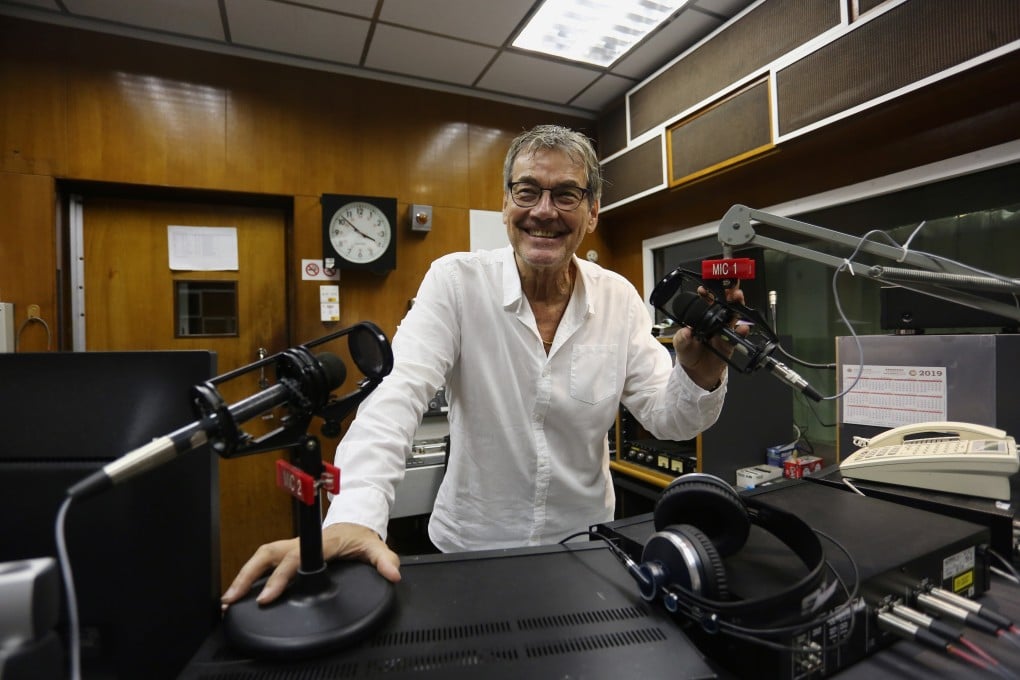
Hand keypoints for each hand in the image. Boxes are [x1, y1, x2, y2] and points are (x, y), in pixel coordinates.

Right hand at [220, 522, 400, 607]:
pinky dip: (249, 575)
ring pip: (261, 556)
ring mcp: (291, 546)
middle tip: (233, 598)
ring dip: (244, 576)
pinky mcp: (287, 551)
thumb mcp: (375, 546)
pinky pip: (264, 561)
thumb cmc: (359, 536)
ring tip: (229, 599)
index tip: (268, 596)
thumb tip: (392, 574)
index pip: (295, 559)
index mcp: (320, 542)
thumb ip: (385, 560)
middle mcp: (301, 543)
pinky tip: (241, 593)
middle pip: (267, 554)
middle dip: (248, 576)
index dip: (279, 577)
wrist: (354, 523)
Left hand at [673, 283, 745, 390]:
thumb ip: (682, 338)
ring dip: (737, 305)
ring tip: (738, 297)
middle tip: (730, 286)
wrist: (697, 373)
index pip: (705, 302)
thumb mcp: (680, 345)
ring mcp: (724, 331)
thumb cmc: (688, 354)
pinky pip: (738, 336)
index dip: (706, 293)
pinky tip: (743, 327)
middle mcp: (714, 322)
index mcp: (701, 319)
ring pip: (733, 315)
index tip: (704, 288)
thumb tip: (686, 331)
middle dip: (728, 293)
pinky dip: (742, 331)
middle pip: (723, 304)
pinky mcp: (731, 343)